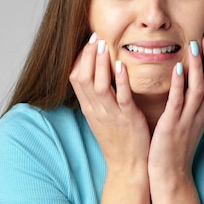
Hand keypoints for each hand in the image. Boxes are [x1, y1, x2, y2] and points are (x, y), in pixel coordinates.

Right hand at [69, 34, 150, 169]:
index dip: (79, 58)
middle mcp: (95, 109)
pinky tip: (121, 65)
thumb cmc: (119, 139)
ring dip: (98, 63)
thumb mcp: (103, 117)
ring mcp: (109, 114)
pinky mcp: (127, 119)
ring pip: (97, 85)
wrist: (128, 166)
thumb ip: (100, 96)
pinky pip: (120, 97)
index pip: (75, 77)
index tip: (88, 42)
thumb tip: (100, 74)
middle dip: (86, 56)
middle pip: (81, 78)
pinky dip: (119, 80)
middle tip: (94, 37)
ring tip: (102, 45)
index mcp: (89, 107)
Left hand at [148, 33, 203, 177]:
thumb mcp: (186, 121)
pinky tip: (176, 68)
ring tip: (194, 44)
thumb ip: (188, 102)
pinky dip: (179, 84)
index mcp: (203, 111)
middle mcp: (200, 113)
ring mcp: (188, 119)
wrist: (170, 175)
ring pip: (199, 88)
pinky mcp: (172, 126)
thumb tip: (186, 82)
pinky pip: (178, 102)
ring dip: (198, 65)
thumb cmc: (174, 147)